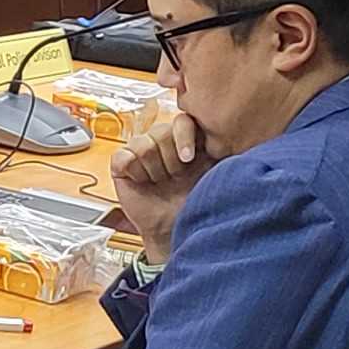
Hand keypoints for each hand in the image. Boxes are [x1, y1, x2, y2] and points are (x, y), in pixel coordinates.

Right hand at [109, 105, 212, 256]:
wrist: (176, 228)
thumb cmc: (195, 202)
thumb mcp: (212, 171)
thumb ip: (216, 147)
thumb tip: (227, 130)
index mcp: (184, 138)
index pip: (182, 120)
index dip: (184, 138)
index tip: (189, 160)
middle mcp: (160, 141)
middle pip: (161, 131)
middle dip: (170, 160)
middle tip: (175, 178)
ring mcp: (139, 151)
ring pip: (142, 144)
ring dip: (154, 169)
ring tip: (160, 182)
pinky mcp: (121, 164)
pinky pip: (122, 156)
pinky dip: (134, 171)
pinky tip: (142, 182)